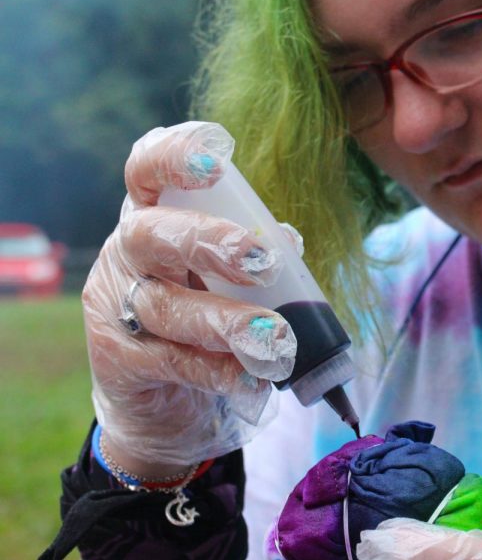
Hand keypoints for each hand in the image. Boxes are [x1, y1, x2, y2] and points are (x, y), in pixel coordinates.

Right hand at [82, 122, 296, 471]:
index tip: (217, 161)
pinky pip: (171, 362)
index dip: (173, 158)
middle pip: (152, 234)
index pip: (146, 172)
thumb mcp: (228, 280)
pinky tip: (253, 378)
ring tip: (276, 339)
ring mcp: (116, 309)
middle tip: (263, 260)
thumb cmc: (204, 319)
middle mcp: (127, 255)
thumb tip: (288, 241)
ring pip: (165, 307)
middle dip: (208, 241)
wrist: (161, 402)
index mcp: (154, 218)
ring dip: (227, 321)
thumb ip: (256, 252)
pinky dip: (218, 371)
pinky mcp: (119, 362)